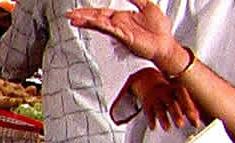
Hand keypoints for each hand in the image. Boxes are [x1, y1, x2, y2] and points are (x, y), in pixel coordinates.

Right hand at [66, 0, 186, 70]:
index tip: (78, 11)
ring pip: (100, 24)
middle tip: (69, 15)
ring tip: (74, 19)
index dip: (89, 11)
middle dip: (82, 16)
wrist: (166, 43)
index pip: (102, 13)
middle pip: (97, 18)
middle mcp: (119, 24)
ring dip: (87, 21)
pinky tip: (93, 22)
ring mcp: (120, 31)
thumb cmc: (159, 29)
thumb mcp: (148, 6)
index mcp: (122, 17)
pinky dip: (101, 25)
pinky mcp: (124, 36)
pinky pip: (110, 29)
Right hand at [128, 68, 200, 129]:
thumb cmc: (168, 91)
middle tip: (180, 124)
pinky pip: (148, 112)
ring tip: (167, 128)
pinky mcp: (146, 103)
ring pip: (159, 109)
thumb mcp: (179, 95)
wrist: (149, 82)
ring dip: (163, 119)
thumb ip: (188, 106)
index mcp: (176, 89)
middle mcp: (165, 92)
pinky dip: (151, 120)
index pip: (184, 98)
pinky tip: (153, 127)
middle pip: (171, 104)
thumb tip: (197, 118)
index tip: (194, 118)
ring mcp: (155, 98)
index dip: (189, 108)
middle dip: (176, 115)